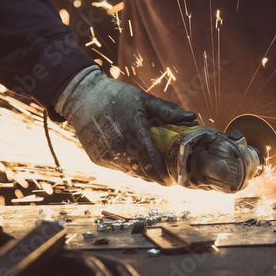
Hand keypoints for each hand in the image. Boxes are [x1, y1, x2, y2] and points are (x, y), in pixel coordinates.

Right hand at [55, 65, 195, 184]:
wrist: (82, 96)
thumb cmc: (117, 96)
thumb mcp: (143, 99)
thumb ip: (168, 111)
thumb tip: (193, 117)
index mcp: (134, 132)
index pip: (152, 162)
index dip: (164, 175)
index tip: (174, 179)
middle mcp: (119, 147)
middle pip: (143, 172)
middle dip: (156, 175)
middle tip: (167, 173)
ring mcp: (106, 155)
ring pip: (131, 172)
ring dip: (143, 171)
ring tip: (152, 165)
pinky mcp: (98, 159)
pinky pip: (119, 167)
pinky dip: (128, 165)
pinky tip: (133, 156)